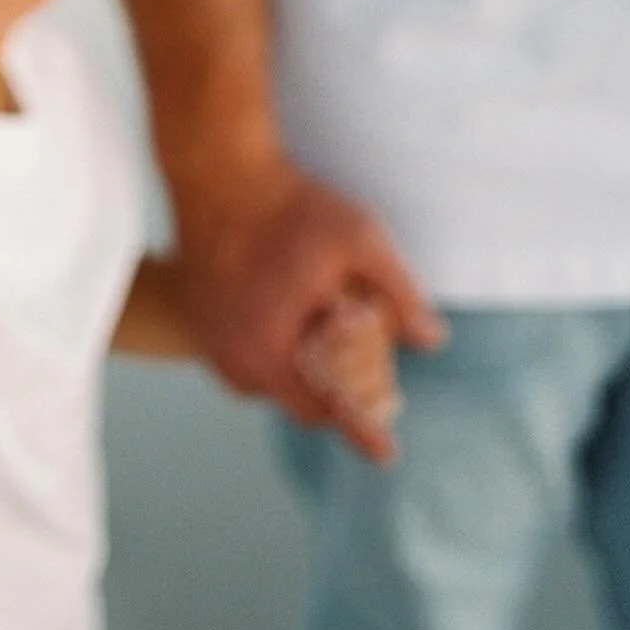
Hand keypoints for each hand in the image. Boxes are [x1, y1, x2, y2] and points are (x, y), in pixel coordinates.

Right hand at [176, 155, 445, 459]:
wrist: (218, 173)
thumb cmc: (289, 206)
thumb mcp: (358, 238)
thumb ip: (399, 292)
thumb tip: (431, 340)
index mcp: (272, 345)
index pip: (324, 409)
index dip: (360, 431)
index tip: (387, 456)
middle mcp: (235, 355)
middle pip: (296, 401)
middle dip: (331, 393)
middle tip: (361, 370)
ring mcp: (211, 341)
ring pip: (266, 383)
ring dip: (297, 374)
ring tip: (322, 336)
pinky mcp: (198, 321)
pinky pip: (241, 361)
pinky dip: (270, 354)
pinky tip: (288, 318)